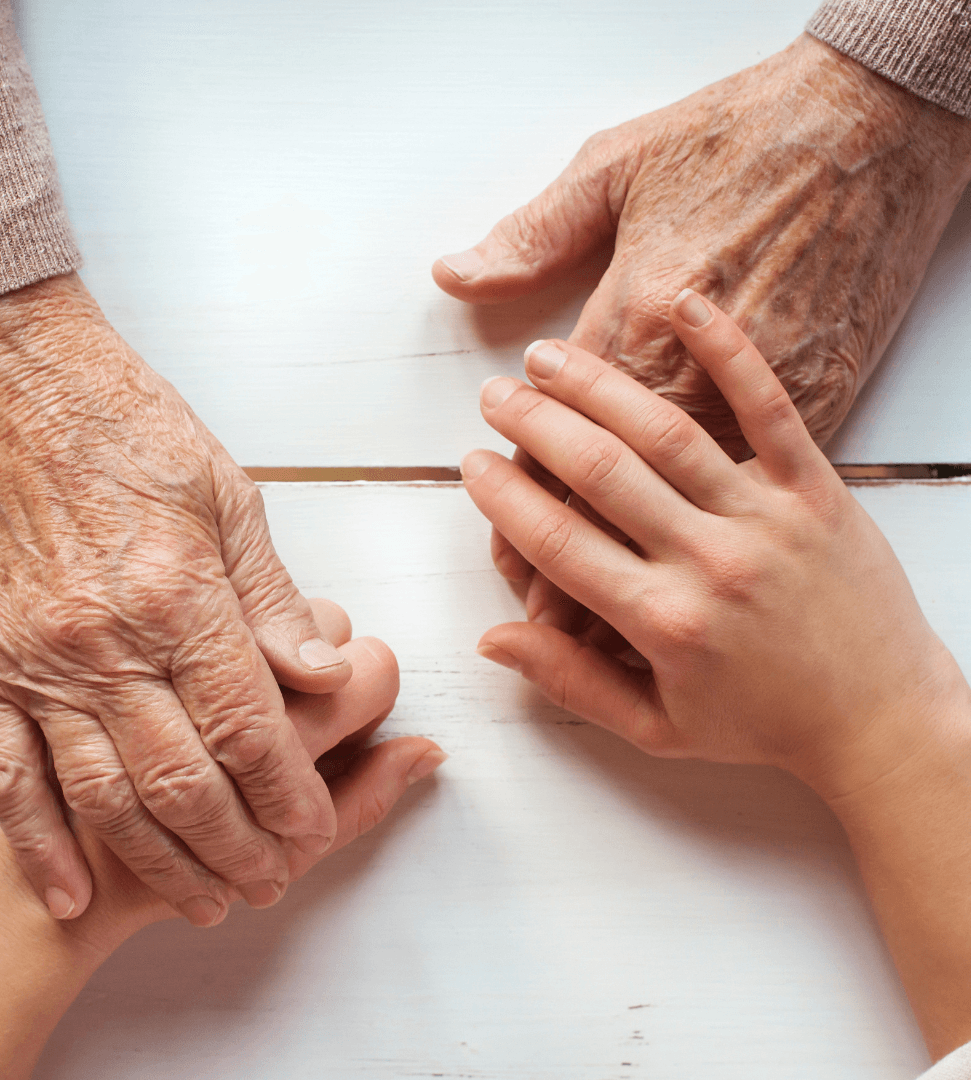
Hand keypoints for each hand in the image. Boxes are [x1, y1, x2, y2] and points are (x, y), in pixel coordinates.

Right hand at [0, 274, 359, 924]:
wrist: (8, 385)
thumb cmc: (126, 427)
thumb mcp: (229, 496)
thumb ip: (274, 599)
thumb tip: (326, 674)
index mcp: (175, 592)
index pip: (246, 723)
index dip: (286, 790)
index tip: (315, 828)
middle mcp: (102, 640)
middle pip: (180, 778)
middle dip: (236, 844)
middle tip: (273, 880)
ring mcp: (35, 660)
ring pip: (102, 794)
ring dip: (157, 861)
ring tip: (204, 900)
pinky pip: (6, 774)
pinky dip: (40, 842)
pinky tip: (72, 888)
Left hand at [434, 33, 970, 596]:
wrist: (878, 128)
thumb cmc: (743, 138)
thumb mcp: (620, 161)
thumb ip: (535, 231)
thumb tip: (454, 272)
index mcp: (633, 324)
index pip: (551, 441)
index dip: (514, 495)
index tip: (492, 527)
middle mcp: (690, 389)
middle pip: (590, 491)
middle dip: (541, 541)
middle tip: (512, 574)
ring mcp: (757, 422)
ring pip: (657, 519)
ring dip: (606, 564)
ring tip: (564, 597)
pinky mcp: (818, 436)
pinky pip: (732, 525)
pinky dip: (696, 548)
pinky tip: (671, 571)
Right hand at [461, 291, 968, 798]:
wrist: (881, 720)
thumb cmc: (762, 725)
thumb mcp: (657, 726)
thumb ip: (571, 681)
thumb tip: (492, 640)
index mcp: (664, 622)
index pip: (559, 543)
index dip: (506, 497)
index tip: (474, 463)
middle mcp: (709, 561)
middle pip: (600, 472)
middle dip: (536, 425)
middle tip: (495, 395)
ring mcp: (766, 517)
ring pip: (666, 434)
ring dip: (597, 386)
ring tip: (547, 356)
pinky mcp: (817, 490)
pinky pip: (769, 409)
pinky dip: (729, 351)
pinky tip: (685, 304)